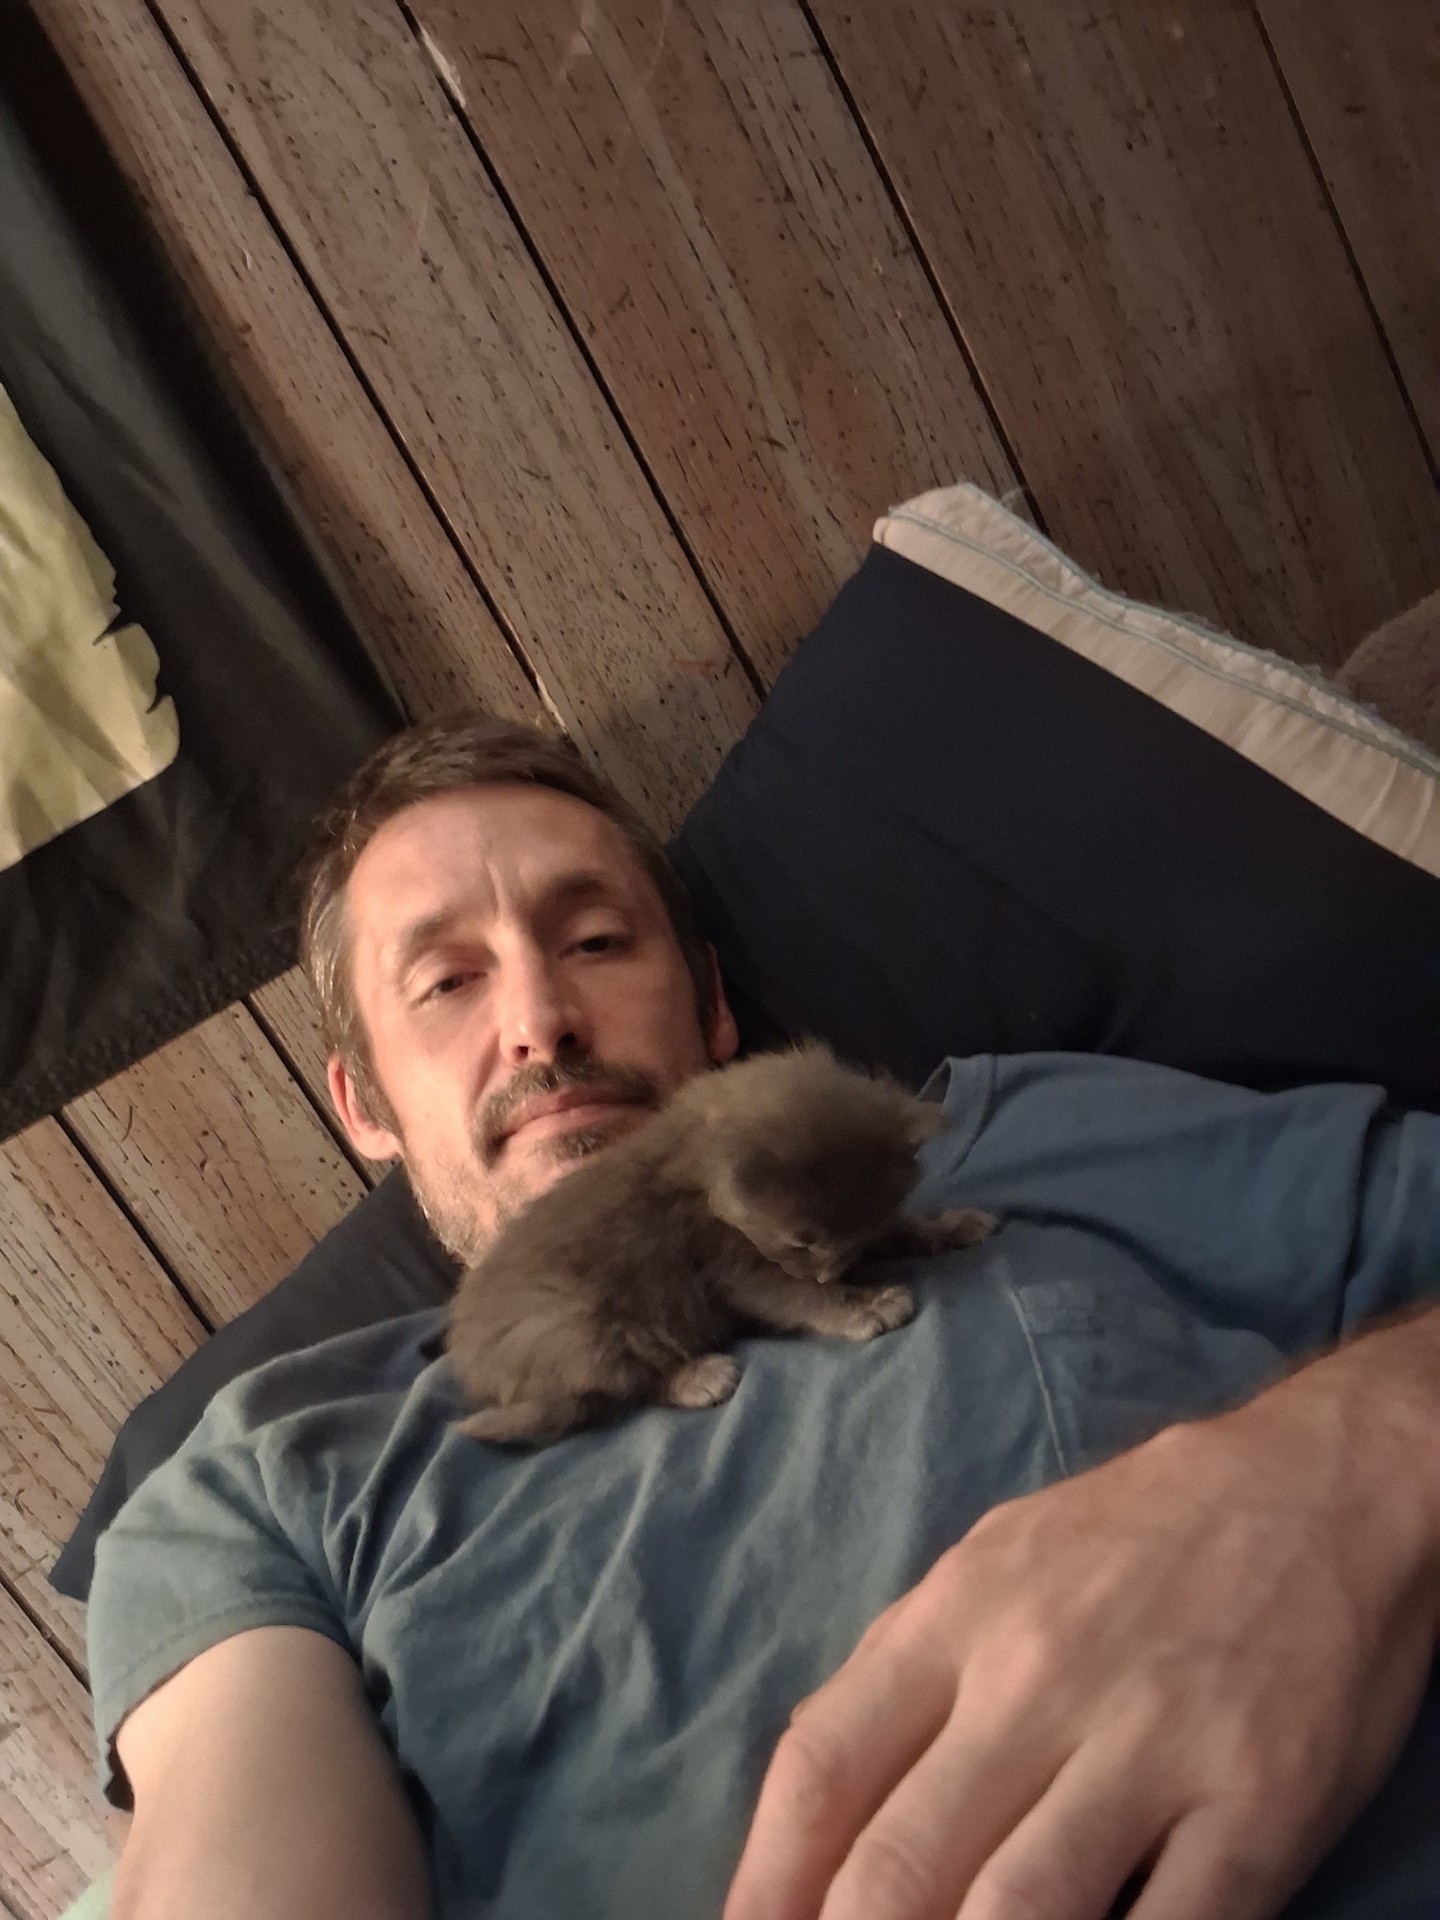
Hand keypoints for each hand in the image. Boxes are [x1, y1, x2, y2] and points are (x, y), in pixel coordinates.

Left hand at [724, 1313, 1439, 1919]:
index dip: (764, 1881)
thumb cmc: (1135, 1535)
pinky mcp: (1257, 1802)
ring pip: (1018, 1914)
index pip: (823, 1767)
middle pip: (899, 1862)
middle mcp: (1035, 1680)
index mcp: (956, 1618)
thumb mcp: (992, 1562)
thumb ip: (906, 1672)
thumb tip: (817, 1798)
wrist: (1315, 1481)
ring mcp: (1149, 1744)